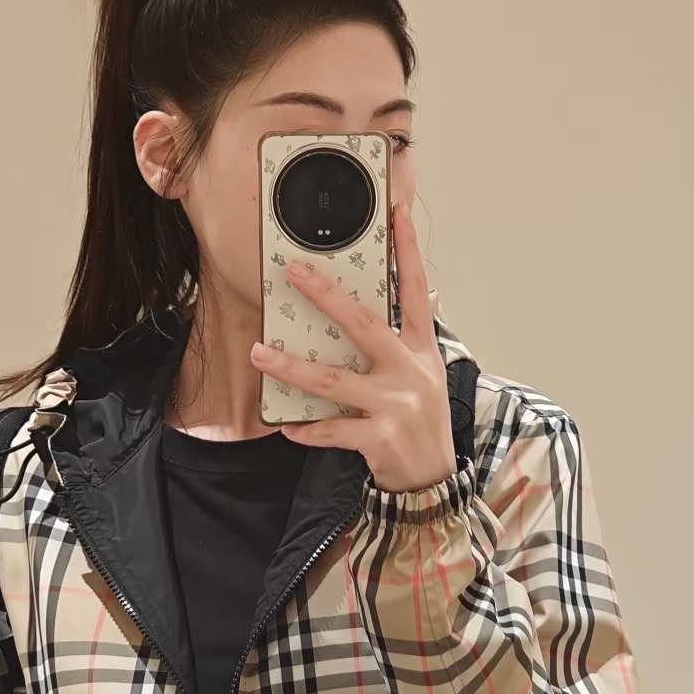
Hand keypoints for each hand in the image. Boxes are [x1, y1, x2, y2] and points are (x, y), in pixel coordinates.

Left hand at [249, 199, 456, 494]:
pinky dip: (305, 429)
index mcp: (420, 350)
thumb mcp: (429, 374)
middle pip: (363, 324)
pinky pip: (330, 429)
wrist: (434, 480)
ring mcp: (394, 404)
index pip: (415, 291)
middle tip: (293, 272)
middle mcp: (409, 371)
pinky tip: (285, 426)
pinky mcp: (378, 438)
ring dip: (291, 366)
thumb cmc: (424, 422)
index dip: (409, 251)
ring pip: (333, 379)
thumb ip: (416, 336)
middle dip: (326, 296)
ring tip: (260, 353)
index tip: (399, 213)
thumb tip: (425, 294)